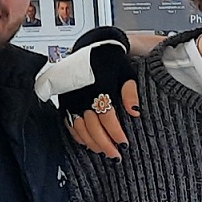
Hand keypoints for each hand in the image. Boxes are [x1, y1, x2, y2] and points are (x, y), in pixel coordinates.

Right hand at [38, 26, 140, 158]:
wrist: (94, 46)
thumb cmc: (112, 61)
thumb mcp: (127, 72)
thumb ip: (131, 92)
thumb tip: (135, 112)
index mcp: (100, 87)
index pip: (107, 117)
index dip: (116, 132)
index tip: (124, 143)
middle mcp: (83, 95)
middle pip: (93, 127)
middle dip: (105, 144)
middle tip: (116, 155)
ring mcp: (72, 100)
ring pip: (80, 128)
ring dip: (93, 143)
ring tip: (104, 152)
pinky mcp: (66, 102)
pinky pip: (69, 124)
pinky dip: (78, 136)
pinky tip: (88, 143)